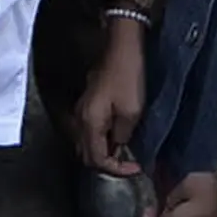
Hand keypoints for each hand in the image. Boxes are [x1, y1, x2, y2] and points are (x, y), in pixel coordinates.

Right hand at [74, 20, 146, 176]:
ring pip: (87, 144)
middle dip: (107, 164)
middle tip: (129, 165)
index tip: (136, 168)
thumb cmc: (128, 78)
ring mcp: (82, 110)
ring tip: (124, 153)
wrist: (121, 47)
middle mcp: (80, 120)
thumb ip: (123, 135)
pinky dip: (102, 140)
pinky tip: (117, 136)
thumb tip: (119, 146)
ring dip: (104, 153)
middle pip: (87, 155)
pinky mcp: (88, 103)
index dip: (117, 169)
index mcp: (90, 125)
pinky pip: (90, 131)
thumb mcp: (132, 112)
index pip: (97, 160)